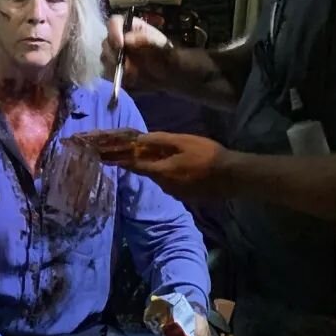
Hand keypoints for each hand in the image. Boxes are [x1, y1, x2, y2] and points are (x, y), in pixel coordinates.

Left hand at [99, 132, 234, 201]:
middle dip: (139, 162)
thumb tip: (141, 139)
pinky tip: (180, 167)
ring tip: (163, 157)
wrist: (231, 176)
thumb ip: (161, 140)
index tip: (103, 159)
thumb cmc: (207, 155)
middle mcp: (164, 185)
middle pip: (147, 171)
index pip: (134, 166)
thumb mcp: (183, 141)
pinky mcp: (187, 196)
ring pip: (160, 177)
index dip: (118, 161)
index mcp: (161, 171)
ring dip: (157, 168)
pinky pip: (172, 183)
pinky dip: (170, 174)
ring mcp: (176, 193)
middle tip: (133, 152)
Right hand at [102, 14, 176, 91]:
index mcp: (130, 27)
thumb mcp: (160, 43)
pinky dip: (116, 76)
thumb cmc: (164, 54)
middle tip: (125, 63)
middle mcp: (119, 38)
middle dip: (114, 53)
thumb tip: (126, 39)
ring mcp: (114, 54)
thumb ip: (144, 38)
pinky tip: (128, 78)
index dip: (114, 32)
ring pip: (104, 57)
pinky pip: (106, 72)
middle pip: (106, 41)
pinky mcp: (112, 68)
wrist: (166, 74)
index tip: (120, 45)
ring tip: (132, 72)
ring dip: (115, 66)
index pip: (114, 22)